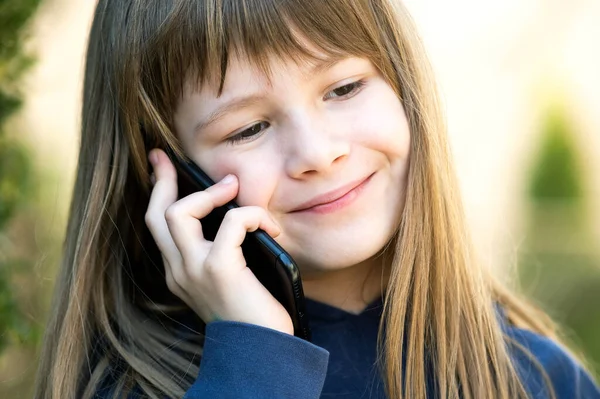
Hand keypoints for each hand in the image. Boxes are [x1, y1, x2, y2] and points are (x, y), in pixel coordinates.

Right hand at [144, 148, 293, 334]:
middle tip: (168, 158)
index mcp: (179, 272)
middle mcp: (179, 270)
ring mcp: (194, 270)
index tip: (159, 167)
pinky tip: (271, 228)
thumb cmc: (250, 313)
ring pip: (180, 212)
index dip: (157, 192)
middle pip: (158, 213)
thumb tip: (233, 213)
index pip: (157, 225)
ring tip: (233, 188)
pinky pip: (231, 223)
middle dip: (163, 180)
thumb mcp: (227, 279)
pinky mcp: (219, 269)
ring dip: (210, 193)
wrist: (260, 350)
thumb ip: (221, 251)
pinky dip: (251, 216)